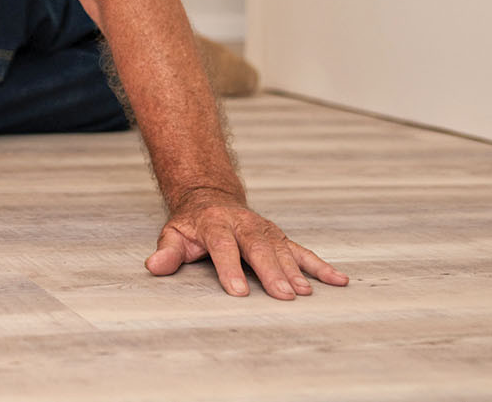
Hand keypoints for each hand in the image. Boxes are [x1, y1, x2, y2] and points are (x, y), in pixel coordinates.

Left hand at [145, 195, 348, 299]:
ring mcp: (264, 230)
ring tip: (305, 293)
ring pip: (281, 250)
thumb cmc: (192, 224)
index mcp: (215, 223)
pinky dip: (320, 265)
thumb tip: (153, 267)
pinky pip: (302, 251)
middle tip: (283, 296)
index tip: (237, 292)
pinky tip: (337, 279)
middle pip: (258, 249)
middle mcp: (243, 225)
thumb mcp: (173, 233)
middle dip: (271, 272)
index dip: (229, 268)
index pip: (222, 246)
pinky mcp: (279, 237)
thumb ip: (167, 252)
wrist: (211, 196)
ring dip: (295, 271)